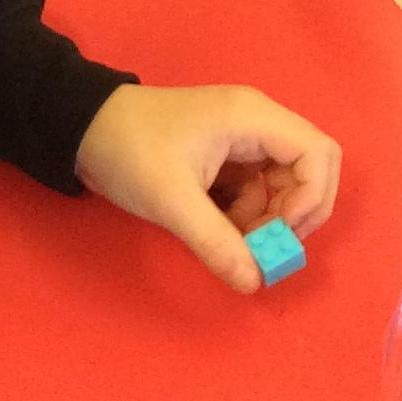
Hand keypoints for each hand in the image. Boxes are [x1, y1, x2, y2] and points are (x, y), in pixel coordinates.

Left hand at [74, 83, 339, 292]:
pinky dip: (250, 216)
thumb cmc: (129, 152)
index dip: (312, 199)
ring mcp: (242, 140)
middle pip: (310, 169)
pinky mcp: (227, 157)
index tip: (279, 235)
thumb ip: (216, 242)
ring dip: (269, 220)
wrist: (83, 131)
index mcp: (252, 118)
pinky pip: (258, 190)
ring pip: (285, 185)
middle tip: (266, 245)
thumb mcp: (171, 200)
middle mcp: (257, 123)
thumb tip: (253, 282)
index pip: (318, 153)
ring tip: (233, 242)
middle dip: (296, 213)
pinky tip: (221, 231)